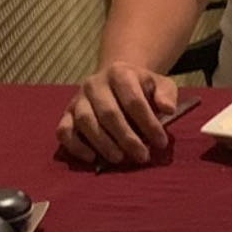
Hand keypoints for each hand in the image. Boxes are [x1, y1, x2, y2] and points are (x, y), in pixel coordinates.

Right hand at [56, 61, 177, 164]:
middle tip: (142, 156)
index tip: (161, 143)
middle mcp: (95, 83)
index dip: (148, 123)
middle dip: (127, 138)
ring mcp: (78, 98)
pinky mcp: (67, 114)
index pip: (133, 100)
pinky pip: (64, 131)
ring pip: (86, 122)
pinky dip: (76, 146)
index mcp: (120, 72)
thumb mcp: (160, 84)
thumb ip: (166, 94)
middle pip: (109, 113)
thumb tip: (168, 110)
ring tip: (120, 159)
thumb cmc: (141, 87)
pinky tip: (92, 158)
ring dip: (103, 144)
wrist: (117, 80)